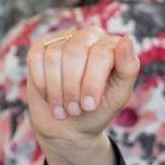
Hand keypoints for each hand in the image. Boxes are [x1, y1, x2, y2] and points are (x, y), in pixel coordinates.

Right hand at [26, 26, 139, 164]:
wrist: (67, 127)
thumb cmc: (96, 110)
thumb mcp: (118, 95)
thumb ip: (128, 67)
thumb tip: (127, 38)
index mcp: (110, 45)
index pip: (100, 53)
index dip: (92, 83)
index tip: (89, 106)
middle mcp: (87, 36)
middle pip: (75, 52)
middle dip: (72, 87)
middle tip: (75, 109)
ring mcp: (62, 40)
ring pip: (53, 57)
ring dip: (56, 90)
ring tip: (63, 108)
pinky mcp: (39, 48)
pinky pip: (36, 59)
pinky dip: (42, 84)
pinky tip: (49, 97)